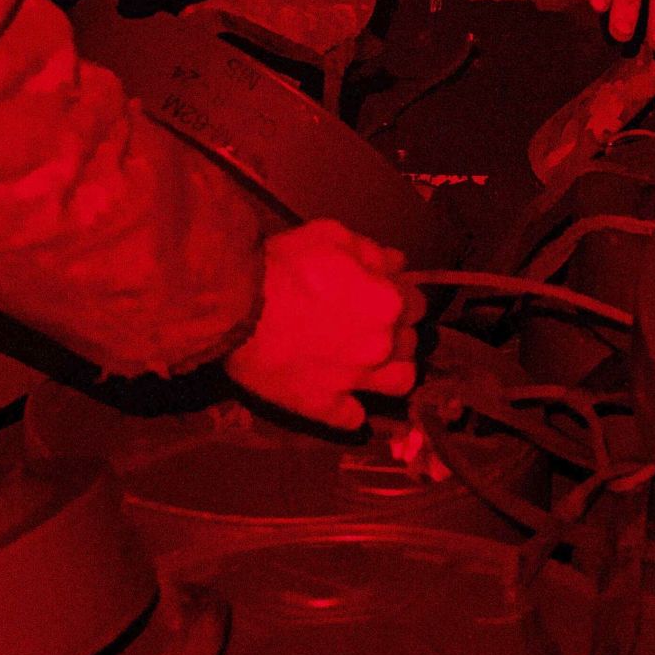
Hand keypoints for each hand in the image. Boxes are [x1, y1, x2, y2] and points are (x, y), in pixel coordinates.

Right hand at [223, 219, 421, 432]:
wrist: (239, 307)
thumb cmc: (284, 264)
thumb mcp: (330, 236)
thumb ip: (369, 251)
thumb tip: (396, 262)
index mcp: (388, 303)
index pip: (416, 301)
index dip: (401, 293)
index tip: (385, 290)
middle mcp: (381, 346)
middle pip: (410, 342)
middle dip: (398, 330)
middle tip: (373, 322)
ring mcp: (355, 380)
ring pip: (399, 384)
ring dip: (392, 371)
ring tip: (374, 362)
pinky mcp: (323, 405)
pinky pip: (352, 419)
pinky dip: (352, 411)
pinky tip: (344, 400)